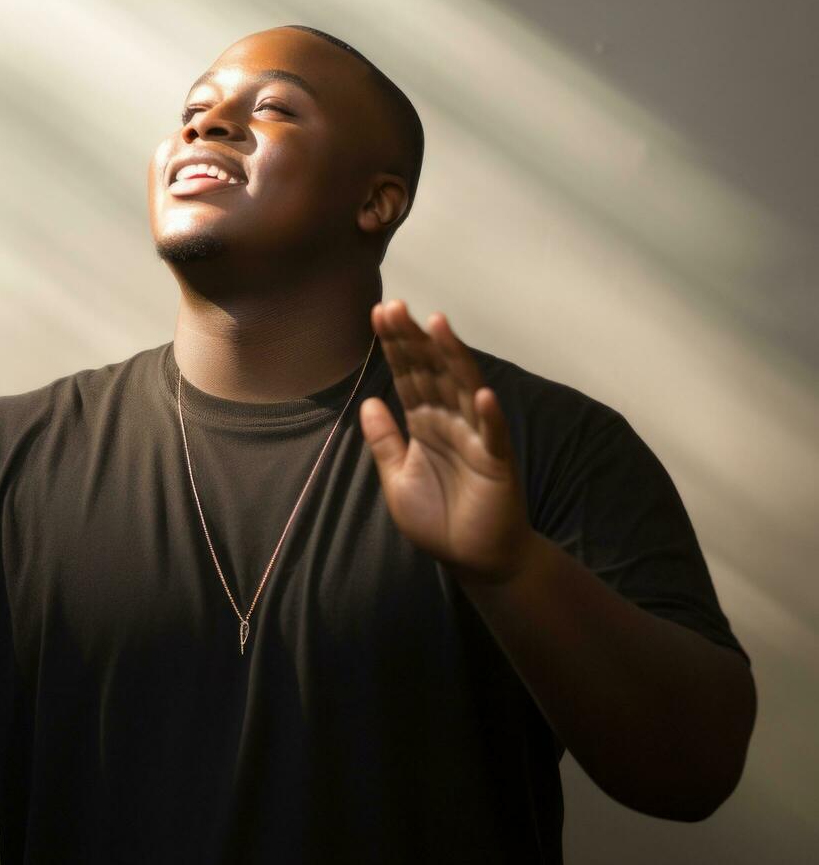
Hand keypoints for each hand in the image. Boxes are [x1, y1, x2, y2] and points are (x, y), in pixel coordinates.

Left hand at [359, 299, 535, 584]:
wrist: (473, 558)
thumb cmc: (437, 518)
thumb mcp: (397, 478)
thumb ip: (384, 442)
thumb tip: (368, 402)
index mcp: (424, 423)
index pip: (408, 375)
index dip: (395, 346)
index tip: (379, 313)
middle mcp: (450, 421)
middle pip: (431, 372)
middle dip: (413, 340)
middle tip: (396, 307)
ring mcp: (476, 437)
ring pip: (463, 389)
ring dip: (452, 358)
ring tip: (438, 325)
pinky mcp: (497, 463)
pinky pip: (493, 435)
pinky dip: (490, 415)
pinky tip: (483, 393)